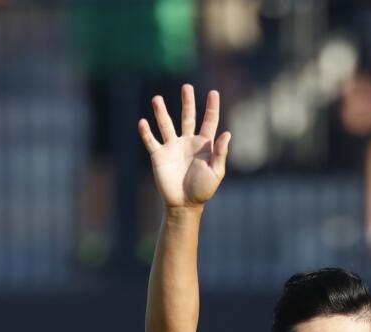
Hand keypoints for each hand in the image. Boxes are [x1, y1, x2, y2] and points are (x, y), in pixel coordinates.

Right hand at [138, 84, 230, 209]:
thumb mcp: (216, 172)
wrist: (184, 204)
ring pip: (166, 125)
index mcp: (204, 144)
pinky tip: (143, 122)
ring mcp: (172, 147)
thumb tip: (227, 133)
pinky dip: (146, 132)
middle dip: (187, 102)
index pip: (209, 121)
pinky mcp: (159, 155)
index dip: (212, 107)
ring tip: (157, 98)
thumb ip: (221, 153)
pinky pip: (151, 141)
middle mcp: (188, 141)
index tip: (214, 92)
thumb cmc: (203, 190)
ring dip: (161, 112)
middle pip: (187, 117)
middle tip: (187, 87)